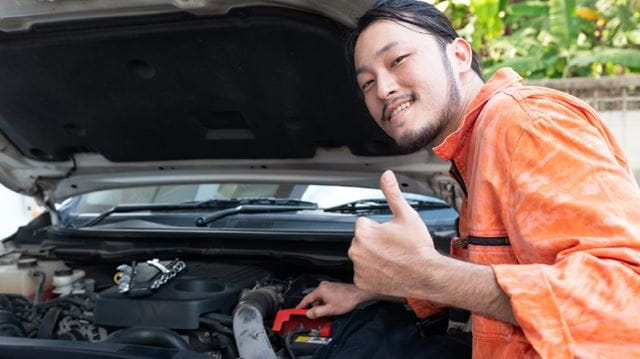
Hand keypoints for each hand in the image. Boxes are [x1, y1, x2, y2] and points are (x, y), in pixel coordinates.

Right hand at [296, 281, 376, 318]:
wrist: (358, 294)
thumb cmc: (347, 299)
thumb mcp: (330, 309)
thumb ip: (317, 312)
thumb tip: (309, 313)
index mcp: (321, 290)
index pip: (306, 299)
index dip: (300, 306)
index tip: (296, 310)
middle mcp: (323, 286)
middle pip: (313, 299)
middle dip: (314, 308)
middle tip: (316, 315)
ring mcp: (328, 286)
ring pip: (319, 298)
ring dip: (321, 306)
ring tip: (327, 312)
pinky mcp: (332, 288)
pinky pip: (324, 297)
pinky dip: (325, 303)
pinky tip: (330, 307)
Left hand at [348, 170, 441, 297]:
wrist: (427, 275)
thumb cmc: (418, 247)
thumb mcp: (407, 215)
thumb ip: (392, 194)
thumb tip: (386, 175)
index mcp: (363, 232)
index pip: (364, 224)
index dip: (379, 228)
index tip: (392, 235)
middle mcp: (356, 250)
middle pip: (362, 240)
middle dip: (374, 242)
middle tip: (394, 247)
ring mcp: (358, 268)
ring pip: (362, 257)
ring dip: (372, 257)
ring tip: (392, 259)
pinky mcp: (361, 282)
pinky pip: (363, 274)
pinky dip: (372, 273)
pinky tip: (387, 271)